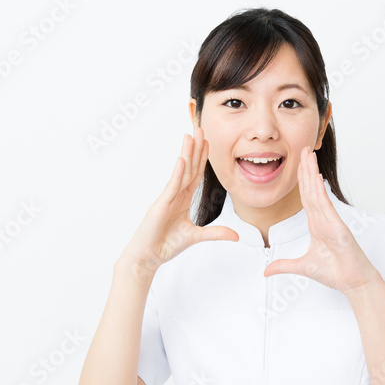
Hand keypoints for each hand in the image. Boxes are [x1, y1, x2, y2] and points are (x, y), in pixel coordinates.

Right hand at [123, 125, 238, 275]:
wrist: (148, 256)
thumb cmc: (165, 245)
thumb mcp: (196, 237)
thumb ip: (216, 233)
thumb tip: (236, 235)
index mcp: (183, 199)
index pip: (195, 174)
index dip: (202, 158)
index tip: (208, 142)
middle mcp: (175, 195)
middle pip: (189, 167)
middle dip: (195, 148)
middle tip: (200, 128)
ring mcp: (167, 197)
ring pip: (181, 171)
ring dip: (187, 153)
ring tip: (191, 135)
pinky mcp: (161, 204)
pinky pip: (172, 185)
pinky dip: (178, 172)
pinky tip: (183, 159)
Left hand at [263, 147, 380, 295]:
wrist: (354, 283)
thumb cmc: (335, 273)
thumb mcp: (302, 267)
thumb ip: (283, 266)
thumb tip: (266, 270)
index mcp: (317, 225)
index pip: (306, 198)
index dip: (301, 180)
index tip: (297, 163)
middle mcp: (324, 220)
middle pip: (312, 190)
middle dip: (306, 169)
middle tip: (303, 148)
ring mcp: (332, 222)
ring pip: (318, 193)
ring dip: (312, 173)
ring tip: (308, 154)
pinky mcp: (339, 228)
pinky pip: (327, 207)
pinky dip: (320, 192)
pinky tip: (316, 177)